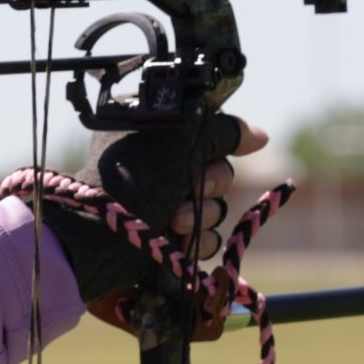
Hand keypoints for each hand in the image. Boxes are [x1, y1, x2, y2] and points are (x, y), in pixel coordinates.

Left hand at [9, 115, 269, 324]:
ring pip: (213, 203)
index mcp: (153, 128)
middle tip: (191, 184)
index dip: (219, 138)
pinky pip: (205, 236)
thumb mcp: (185, 142)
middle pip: (215, 166)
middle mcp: (156, 161)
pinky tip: (178, 238)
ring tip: (174, 219)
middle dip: (209, 180)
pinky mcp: (166, 234)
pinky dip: (196, 238)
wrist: (104, 237)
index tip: (229, 146)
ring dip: (202, 213)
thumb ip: (225, 131)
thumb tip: (260, 136)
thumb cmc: (137, 179)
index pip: (205, 125)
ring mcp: (161, 199)